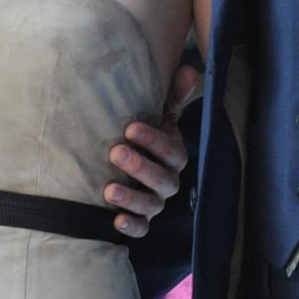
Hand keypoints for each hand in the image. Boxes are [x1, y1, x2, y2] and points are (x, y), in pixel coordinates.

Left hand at [109, 65, 199, 236]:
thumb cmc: (142, 136)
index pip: (171, 151)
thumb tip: (189, 69)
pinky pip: (140, 229)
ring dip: (132, 198)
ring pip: (151, 205)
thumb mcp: (157, 115)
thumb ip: (172, 97)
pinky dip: (131, 226)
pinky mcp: (139, 220)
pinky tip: (115, 221)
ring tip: (108, 190)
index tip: (129, 127)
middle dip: (140, 167)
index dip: (154, 140)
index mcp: (173, 156)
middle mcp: (167, 181)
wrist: (122, 164)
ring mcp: (154, 203)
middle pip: (162, 179)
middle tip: (115, 152)